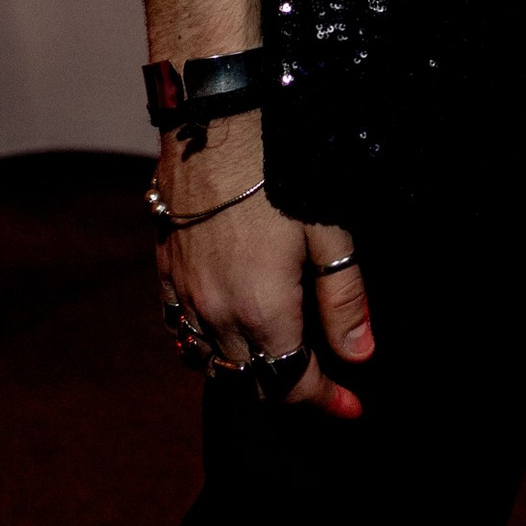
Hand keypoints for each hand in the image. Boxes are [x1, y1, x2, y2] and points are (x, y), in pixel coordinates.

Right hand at [155, 112, 372, 417]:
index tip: (351, 407)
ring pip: (210, 356)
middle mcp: (216, 312)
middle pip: (249, 377)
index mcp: (261, 310)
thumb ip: (343, 300)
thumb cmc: (279, 168)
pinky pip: (180, 325)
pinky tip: (223, 321)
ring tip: (274, 350)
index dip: (324, 401)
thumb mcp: (327, 232)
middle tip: (319, 375)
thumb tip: (360, 356)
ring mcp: (185, 291)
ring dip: (243, 363)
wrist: (215, 118)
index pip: (292, 383)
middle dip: (286, 383)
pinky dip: (203, 337)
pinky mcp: (165, 265)